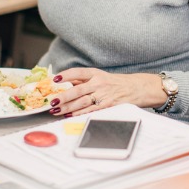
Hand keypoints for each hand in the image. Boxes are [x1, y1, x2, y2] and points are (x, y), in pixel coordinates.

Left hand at [47, 68, 167, 117]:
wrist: (136, 88)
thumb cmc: (114, 83)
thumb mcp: (99, 77)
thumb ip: (83, 80)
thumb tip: (64, 84)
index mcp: (95, 73)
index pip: (78, 73)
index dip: (66, 75)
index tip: (54, 79)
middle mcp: (99, 83)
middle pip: (78, 90)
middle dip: (63, 97)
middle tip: (52, 102)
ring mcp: (104, 95)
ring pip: (82, 102)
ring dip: (68, 108)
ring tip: (56, 111)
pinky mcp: (108, 105)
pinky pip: (91, 110)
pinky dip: (79, 114)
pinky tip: (69, 115)